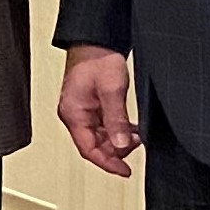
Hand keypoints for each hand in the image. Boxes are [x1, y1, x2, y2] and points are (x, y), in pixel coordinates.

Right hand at [57, 45, 137, 177]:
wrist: (96, 39)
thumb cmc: (98, 59)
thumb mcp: (112, 91)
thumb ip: (116, 120)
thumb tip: (121, 144)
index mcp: (73, 113)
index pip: (88, 149)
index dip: (107, 163)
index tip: (124, 171)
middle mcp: (74, 114)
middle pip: (93, 145)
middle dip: (115, 150)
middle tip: (136, 145)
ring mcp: (81, 110)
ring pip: (98, 137)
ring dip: (117, 140)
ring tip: (135, 135)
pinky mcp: (89, 104)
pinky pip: (101, 126)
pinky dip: (115, 130)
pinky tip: (129, 128)